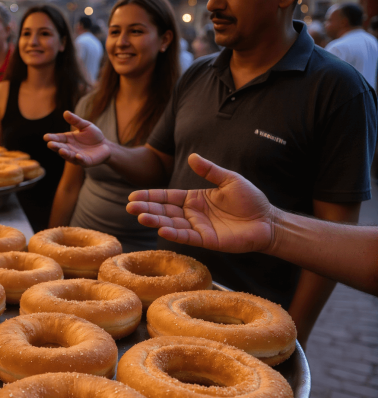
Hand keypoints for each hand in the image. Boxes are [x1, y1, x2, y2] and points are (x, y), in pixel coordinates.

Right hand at [44, 111, 110, 165]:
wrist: (105, 145)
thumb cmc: (93, 135)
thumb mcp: (85, 125)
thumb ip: (76, 120)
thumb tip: (65, 112)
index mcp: (68, 139)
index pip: (58, 138)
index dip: (52, 138)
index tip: (45, 137)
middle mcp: (70, 149)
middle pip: (60, 148)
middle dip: (55, 147)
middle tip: (50, 144)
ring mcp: (76, 156)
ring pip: (69, 156)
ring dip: (65, 154)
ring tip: (62, 150)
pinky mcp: (86, 162)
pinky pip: (82, 161)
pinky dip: (79, 159)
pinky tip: (78, 156)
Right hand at [125, 153, 275, 252]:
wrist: (268, 221)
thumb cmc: (250, 199)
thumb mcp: (229, 179)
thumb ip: (209, 170)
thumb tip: (192, 157)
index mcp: (194, 198)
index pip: (167, 197)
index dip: (151, 196)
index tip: (133, 196)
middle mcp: (192, 214)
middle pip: (164, 211)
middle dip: (147, 208)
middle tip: (130, 207)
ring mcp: (197, 228)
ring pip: (171, 224)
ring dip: (156, 221)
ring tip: (140, 217)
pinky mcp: (206, 241)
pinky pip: (187, 237)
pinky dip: (174, 234)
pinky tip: (161, 230)